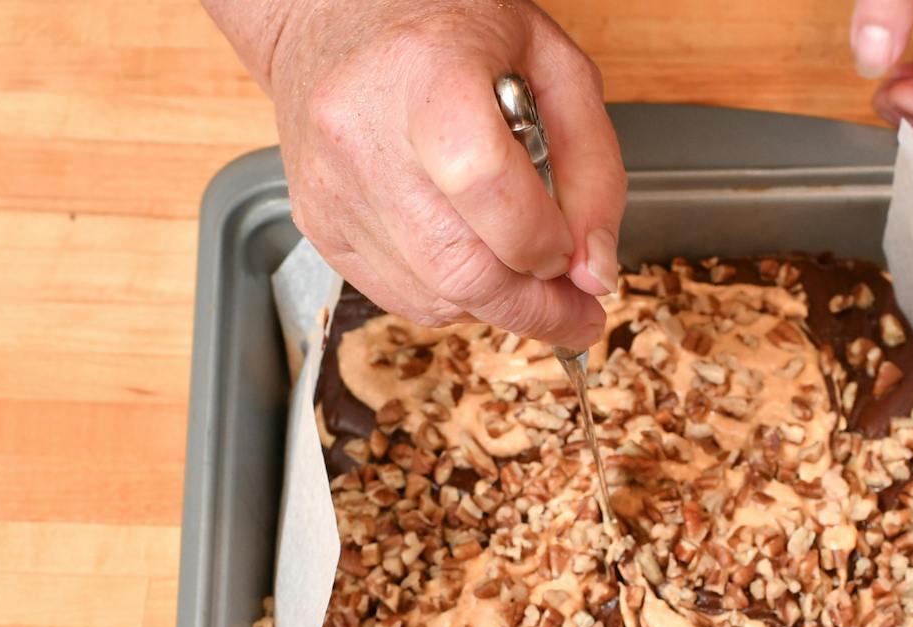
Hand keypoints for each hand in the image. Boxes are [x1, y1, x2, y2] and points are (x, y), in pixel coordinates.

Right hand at [203, 0, 625, 348]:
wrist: (333, 19)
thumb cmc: (447, 28)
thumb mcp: (552, 67)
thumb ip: (592, 168)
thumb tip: (595, 272)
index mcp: (428, 75)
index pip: (487, 186)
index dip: (542, 242)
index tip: (574, 257)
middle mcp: (364, 135)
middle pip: (460, 268)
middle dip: (535, 309)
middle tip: (575, 311)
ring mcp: (333, 187)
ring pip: (434, 298)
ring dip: (496, 306)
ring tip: (524, 276)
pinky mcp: (318, 222)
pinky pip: (400, 297)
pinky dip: (451, 298)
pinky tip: (469, 260)